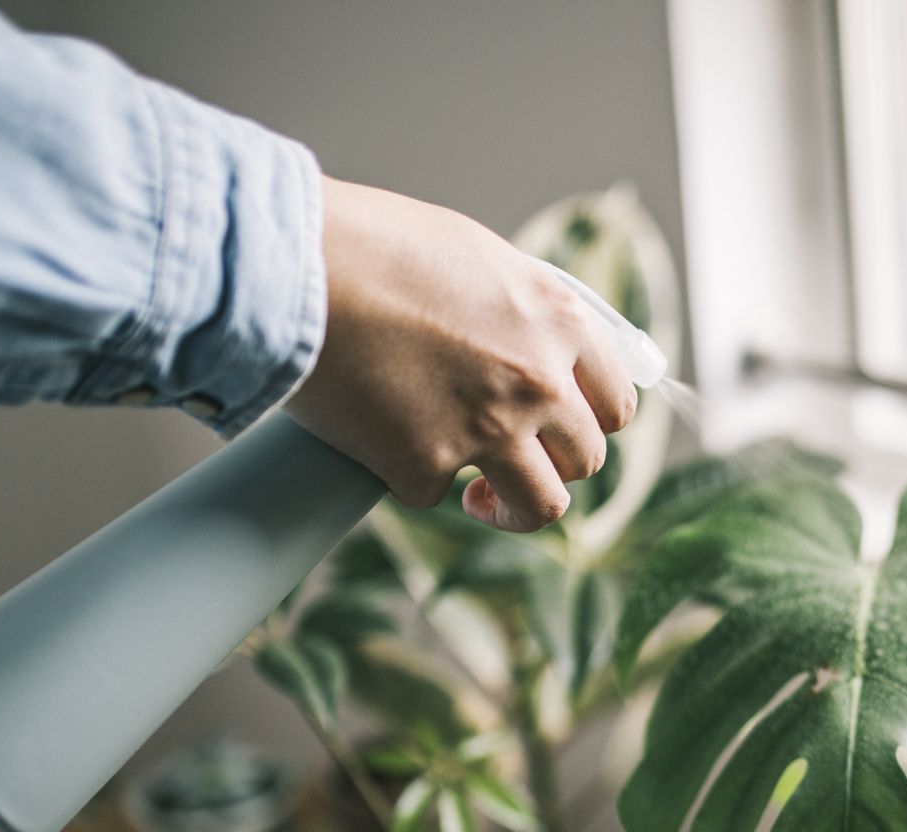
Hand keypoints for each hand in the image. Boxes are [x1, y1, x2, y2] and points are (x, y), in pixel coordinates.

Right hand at [286, 178, 634, 531]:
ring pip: (542, 506)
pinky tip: (384, 445)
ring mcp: (488, 429)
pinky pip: (435, 494)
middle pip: (587, 459)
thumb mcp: (474, 255)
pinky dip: (410, 477)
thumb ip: (518, 309)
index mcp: (558, 321)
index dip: (592, 422)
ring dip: (513, 510)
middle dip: (554, 466)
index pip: (615, 401)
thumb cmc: (371, 245)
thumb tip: (536, 343)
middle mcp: (538, 380)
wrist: (291, 266)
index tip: (566, 431)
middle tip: (516, 461)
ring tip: (480, 500)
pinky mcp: (425, 466)